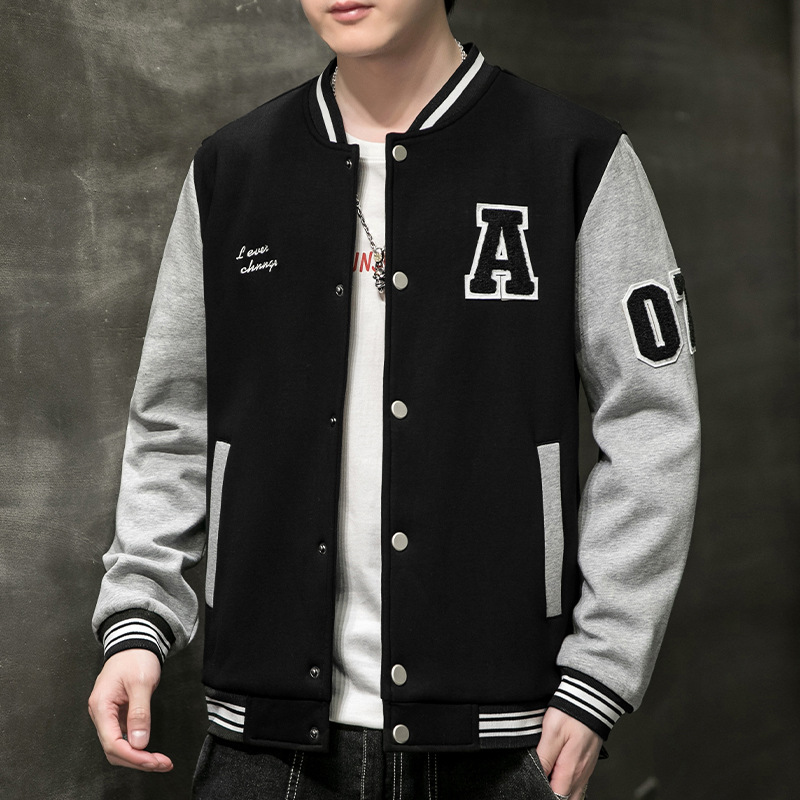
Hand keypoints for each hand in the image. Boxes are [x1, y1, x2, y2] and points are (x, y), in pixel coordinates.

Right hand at [87, 649, 172, 771]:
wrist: (135, 642)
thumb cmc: (136, 657)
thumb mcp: (141, 683)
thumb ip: (140, 713)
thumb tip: (139, 742)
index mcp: (102, 706)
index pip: (113, 743)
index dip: (134, 756)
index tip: (154, 761)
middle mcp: (101, 714)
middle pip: (115, 749)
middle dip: (138, 761)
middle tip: (162, 764)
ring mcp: (108, 715)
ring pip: (119, 746)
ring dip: (138, 756)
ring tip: (160, 761)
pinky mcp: (116, 714)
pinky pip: (123, 736)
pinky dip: (137, 746)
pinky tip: (150, 750)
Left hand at [536, 707, 601, 797]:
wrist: (592, 699)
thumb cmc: (573, 713)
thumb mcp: (551, 733)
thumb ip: (543, 758)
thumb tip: (535, 776)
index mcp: (571, 771)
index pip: (556, 797)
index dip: (542, 793)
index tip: (533, 786)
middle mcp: (580, 775)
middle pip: (565, 798)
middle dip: (552, 794)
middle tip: (539, 781)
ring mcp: (585, 770)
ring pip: (572, 793)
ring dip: (559, 790)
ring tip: (547, 776)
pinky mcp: (586, 763)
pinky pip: (576, 783)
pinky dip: (566, 783)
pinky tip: (556, 773)